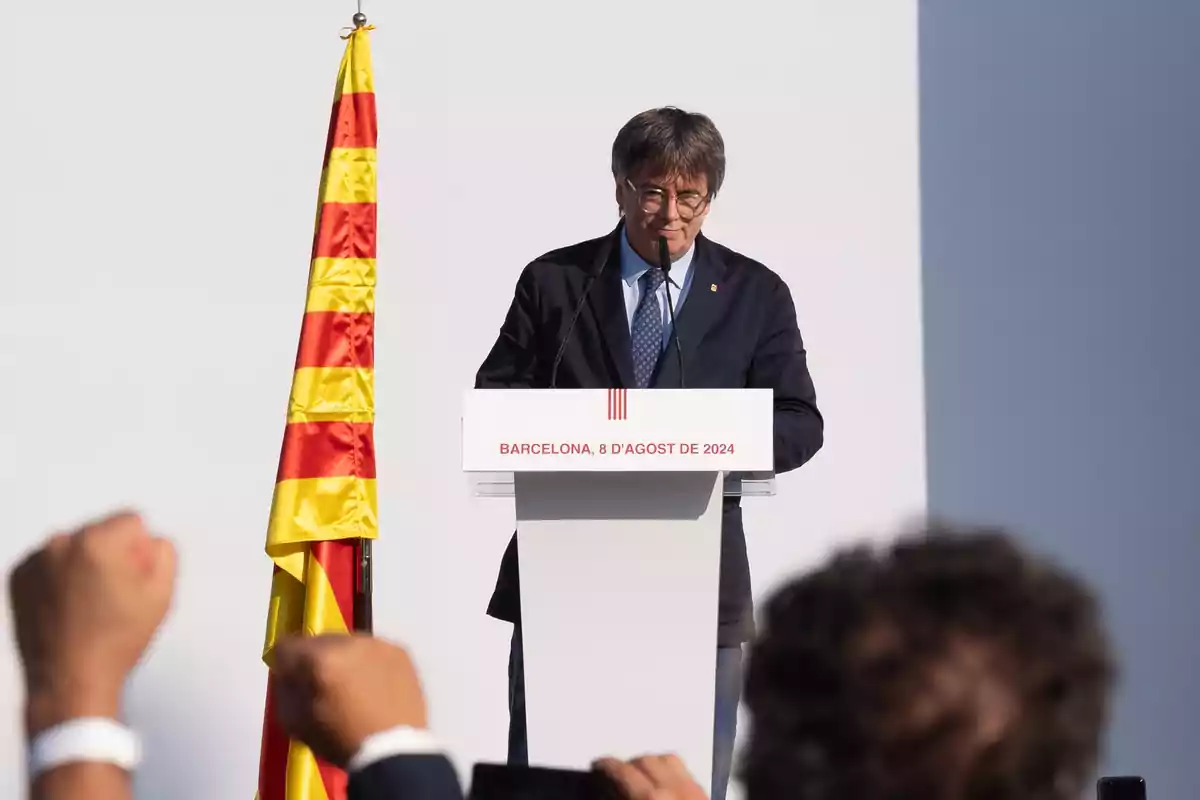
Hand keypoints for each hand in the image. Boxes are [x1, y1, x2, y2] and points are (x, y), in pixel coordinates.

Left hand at [8, 511, 176, 734]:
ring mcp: (35, 561)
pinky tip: (70, 606)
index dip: (141, 550)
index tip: (134, 576)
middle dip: (112, 555)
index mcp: (97, 543)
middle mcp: (60, 545)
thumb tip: (152, 542)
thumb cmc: (112, 644)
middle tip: (113, 595)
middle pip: (101, 531)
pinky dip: (60, 578)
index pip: (132, 520)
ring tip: (89, 604)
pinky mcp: (18, 578)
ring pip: (74, 546)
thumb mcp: (162, 595)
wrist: (70, 680)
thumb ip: (165, 553)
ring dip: (84, 565)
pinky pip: (49, 563)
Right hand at [270, 633, 427, 766]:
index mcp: (320, 660)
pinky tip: (372, 686)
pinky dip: (368, 663)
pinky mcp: (400, 651)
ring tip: (350, 687)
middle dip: (315, 660)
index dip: (284, 663)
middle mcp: (349, 643)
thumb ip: (285, 688)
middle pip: (318, 641)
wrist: (393, 751)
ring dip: (343, 659)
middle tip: (322, 685)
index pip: (286, 645)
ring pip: (348, 643)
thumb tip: (287, 671)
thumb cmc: (340, 741)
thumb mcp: (295, 721)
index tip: (290, 677)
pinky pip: (373, 650)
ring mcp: (378, 644)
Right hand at [593, 754, 708, 799]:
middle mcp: (674, 787)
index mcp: (652, 797)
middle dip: (629, 763)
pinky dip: (672, 770)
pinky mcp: (707, 792)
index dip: (607, 765)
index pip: (623, 771)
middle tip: (618, 773)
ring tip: (641, 774)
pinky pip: (687, 770)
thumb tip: (616, 788)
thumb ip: (625, 795)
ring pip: (670, 759)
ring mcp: (694, 788)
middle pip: (646, 759)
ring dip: (653, 762)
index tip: (599, 764)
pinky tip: (667, 781)